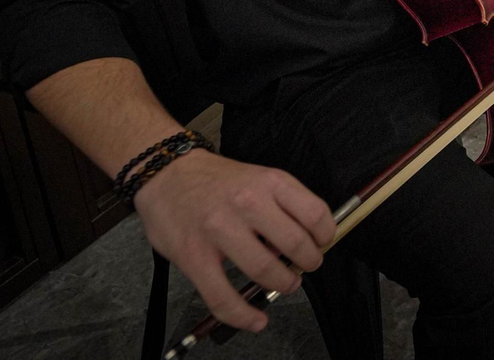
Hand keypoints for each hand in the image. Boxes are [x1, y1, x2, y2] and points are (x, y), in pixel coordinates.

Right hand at [135, 150, 334, 332]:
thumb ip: (282, 204)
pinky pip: (223, 296)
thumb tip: (307, 239)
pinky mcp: (193, 256)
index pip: (315, 213)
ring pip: (264, 269)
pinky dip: (244, 315)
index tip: (323, 244)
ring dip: (283, 284)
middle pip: (295, 244)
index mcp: (269, 182)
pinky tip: (256, 320)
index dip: (326, 235)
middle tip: (306, 268)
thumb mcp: (258, 177)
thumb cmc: (218, 180)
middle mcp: (248, 202)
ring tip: (286, 285)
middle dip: (308, 263)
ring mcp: (219, 230)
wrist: (167, 173)